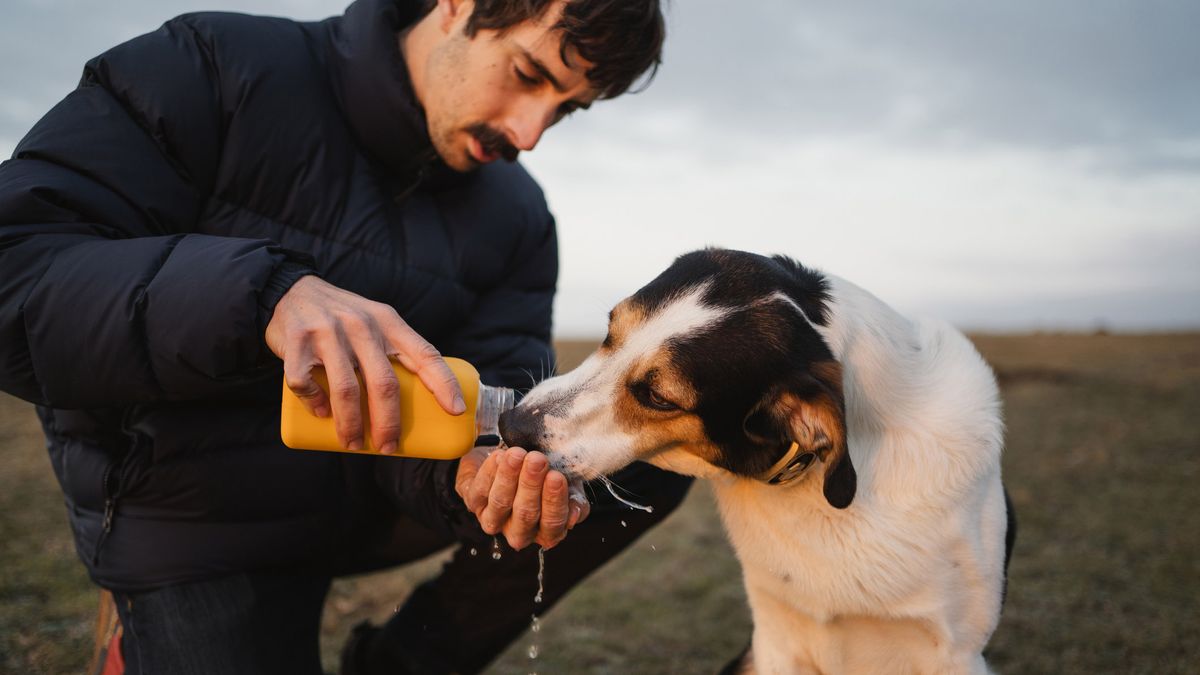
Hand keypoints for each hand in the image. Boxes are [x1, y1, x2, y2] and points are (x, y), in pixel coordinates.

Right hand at [265, 275, 464, 452]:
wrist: (291, 292)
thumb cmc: (344, 319)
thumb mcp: (376, 321)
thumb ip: (395, 349)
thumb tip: (423, 401)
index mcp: (388, 321)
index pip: (425, 353)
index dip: (444, 383)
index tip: (456, 411)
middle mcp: (361, 324)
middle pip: (384, 383)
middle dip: (389, 423)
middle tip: (388, 448)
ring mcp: (328, 331)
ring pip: (346, 390)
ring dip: (351, 425)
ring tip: (353, 444)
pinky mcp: (297, 341)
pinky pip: (306, 382)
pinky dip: (315, 403)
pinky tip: (321, 413)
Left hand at [456, 446, 590, 549]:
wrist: (513, 456)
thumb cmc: (544, 475)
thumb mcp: (567, 486)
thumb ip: (575, 499)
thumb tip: (575, 515)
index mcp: (546, 531)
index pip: (552, 523)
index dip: (554, 501)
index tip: (556, 476)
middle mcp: (519, 532)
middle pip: (525, 513)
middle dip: (531, 485)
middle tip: (537, 459)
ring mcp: (494, 520)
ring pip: (501, 502)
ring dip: (510, 476)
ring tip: (517, 454)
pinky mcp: (473, 503)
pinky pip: (480, 489)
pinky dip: (491, 471)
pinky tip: (500, 455)